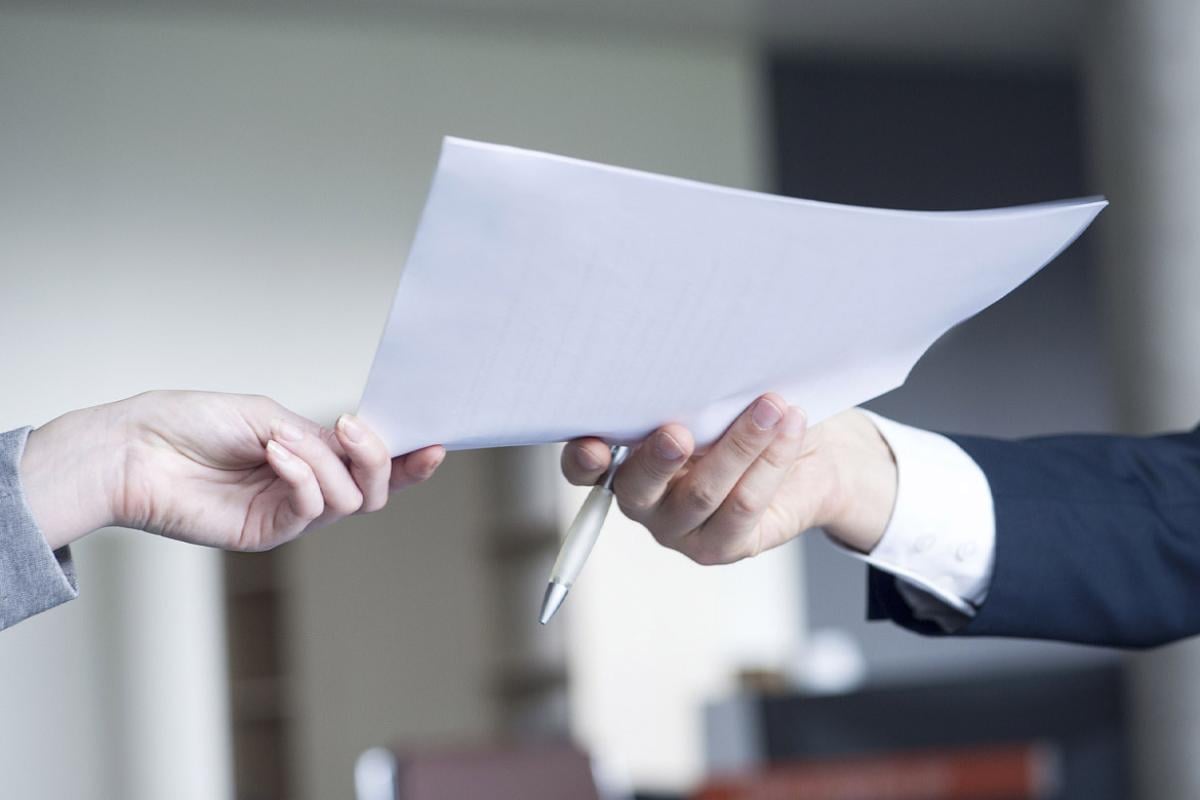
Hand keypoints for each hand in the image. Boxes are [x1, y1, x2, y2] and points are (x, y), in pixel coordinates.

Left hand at [20, 391, 444, 551]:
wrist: (137, 449)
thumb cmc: (193, 423)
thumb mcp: (270, 417)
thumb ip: (317, 442)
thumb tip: (351, 458)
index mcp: (310, 454)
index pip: (371, 463)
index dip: (409, 459)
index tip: (436, 443)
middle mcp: (307, 486)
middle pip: (374, 489)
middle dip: (380, 458)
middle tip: (355, 431)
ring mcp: (289, 512)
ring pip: (351, 502)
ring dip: (328, 464)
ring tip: (285, 441)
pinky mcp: (267, 532)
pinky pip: (311, 509)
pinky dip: (302, 477)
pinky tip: (276, 455)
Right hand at [561, 394, 896, 564]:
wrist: (812, 457)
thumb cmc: (746, 415)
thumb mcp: (712, 397)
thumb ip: (692, 393)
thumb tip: (692, 367)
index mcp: (623, 458)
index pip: (586, 467)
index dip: (583, 459)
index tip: (593, 444)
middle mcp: (644, 499)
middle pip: (638, 487)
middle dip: (658, 458)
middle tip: (678, 433)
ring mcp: (680, 529)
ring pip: (701, 493)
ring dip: (739, 444)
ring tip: (770, 407)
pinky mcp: (723, 545)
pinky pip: (744, 505)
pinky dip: (770, 461)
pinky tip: (789, 427)